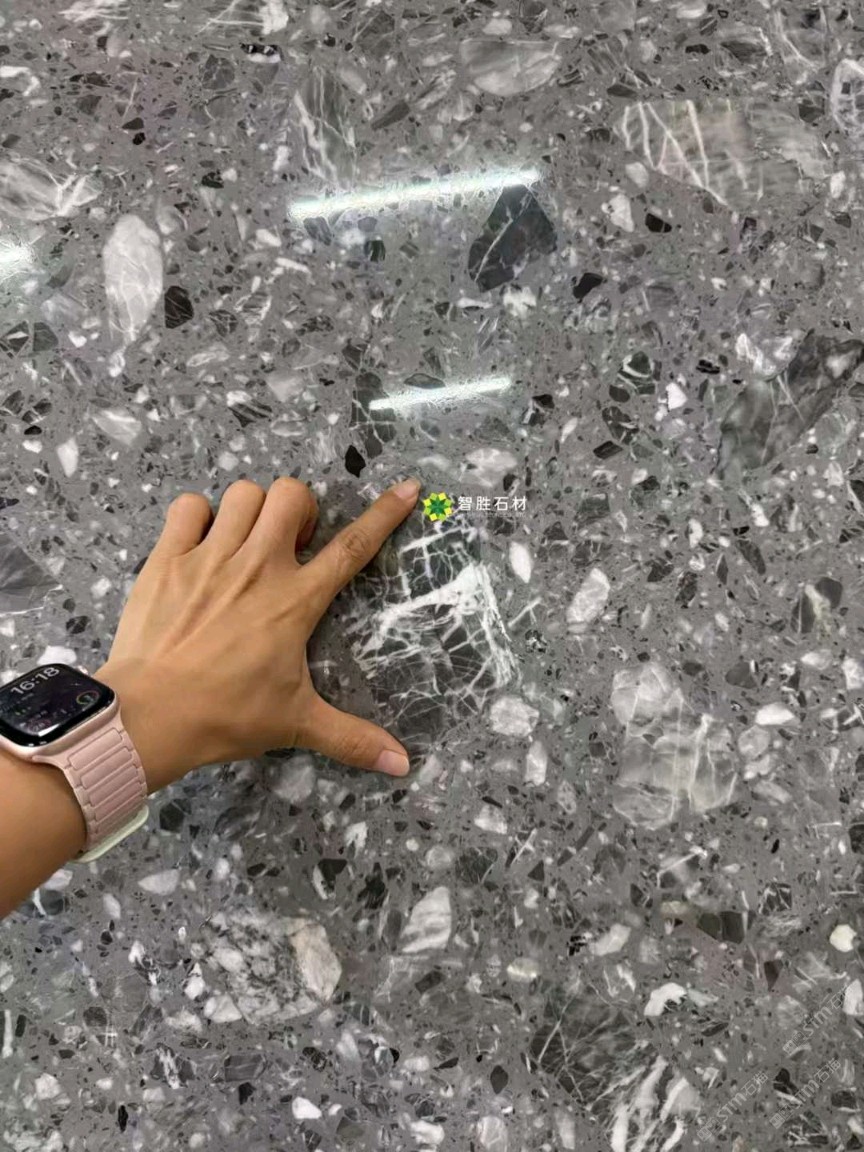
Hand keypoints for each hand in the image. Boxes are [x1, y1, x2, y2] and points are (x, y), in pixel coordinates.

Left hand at [93, 476, 421, 792]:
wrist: (150, 716)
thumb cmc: (227, 716)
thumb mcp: (295, 724)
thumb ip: (352, 739)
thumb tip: (402, 765)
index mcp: (296, 601)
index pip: (352, 547)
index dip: (384, 514)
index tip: (407, 488)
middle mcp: (258, 567)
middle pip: (291, 496)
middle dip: (298, 509)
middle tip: (290, 545)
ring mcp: (210, 557)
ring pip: (244, 494)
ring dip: (252, 510)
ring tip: (246, 542)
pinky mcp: (168, 559)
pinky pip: (188, 507)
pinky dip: (198, 516)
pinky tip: (200, 543)